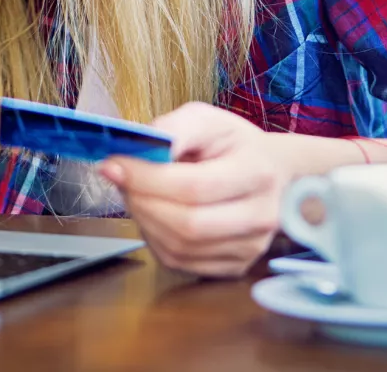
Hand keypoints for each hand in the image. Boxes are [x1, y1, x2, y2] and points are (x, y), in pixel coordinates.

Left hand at [98, 103, 294, 277]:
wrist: (272, 173)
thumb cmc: (233, 144)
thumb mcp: (207, 119)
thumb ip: (173, 128)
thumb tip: (135, 150)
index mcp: (256, 172)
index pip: (194, 186)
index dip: (147, 179)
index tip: (114, 164)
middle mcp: (261, 215)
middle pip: (187, 224)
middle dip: (141, 201)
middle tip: (120, 180)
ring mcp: (250, 247)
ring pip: (180, 248)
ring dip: (144, 221)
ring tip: (137, 194)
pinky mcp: (235, 266)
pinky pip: (181, 262)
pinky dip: (156, 239)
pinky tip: (154, 215)